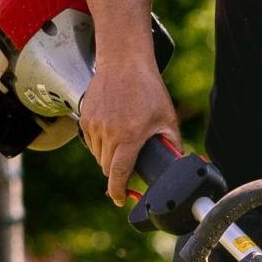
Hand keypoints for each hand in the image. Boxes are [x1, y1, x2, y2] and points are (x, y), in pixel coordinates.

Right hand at [79, 55, 179, 204]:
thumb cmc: (148, 90)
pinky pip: (90, 142)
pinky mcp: (84, 118)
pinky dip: (100, 144)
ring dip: (109, 157)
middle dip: (117, 172)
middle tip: (130, 164)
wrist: (124, 62)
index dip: (118, 191)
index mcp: (130, 136)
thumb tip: (177, 165)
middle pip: (107, 168)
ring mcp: (94, 125)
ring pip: (98, 156)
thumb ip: (172, 145)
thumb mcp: (167, 118)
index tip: (120, 200)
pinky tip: (113, 131)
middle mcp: (108, 133)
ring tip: (124, 142)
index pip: (119, 174)